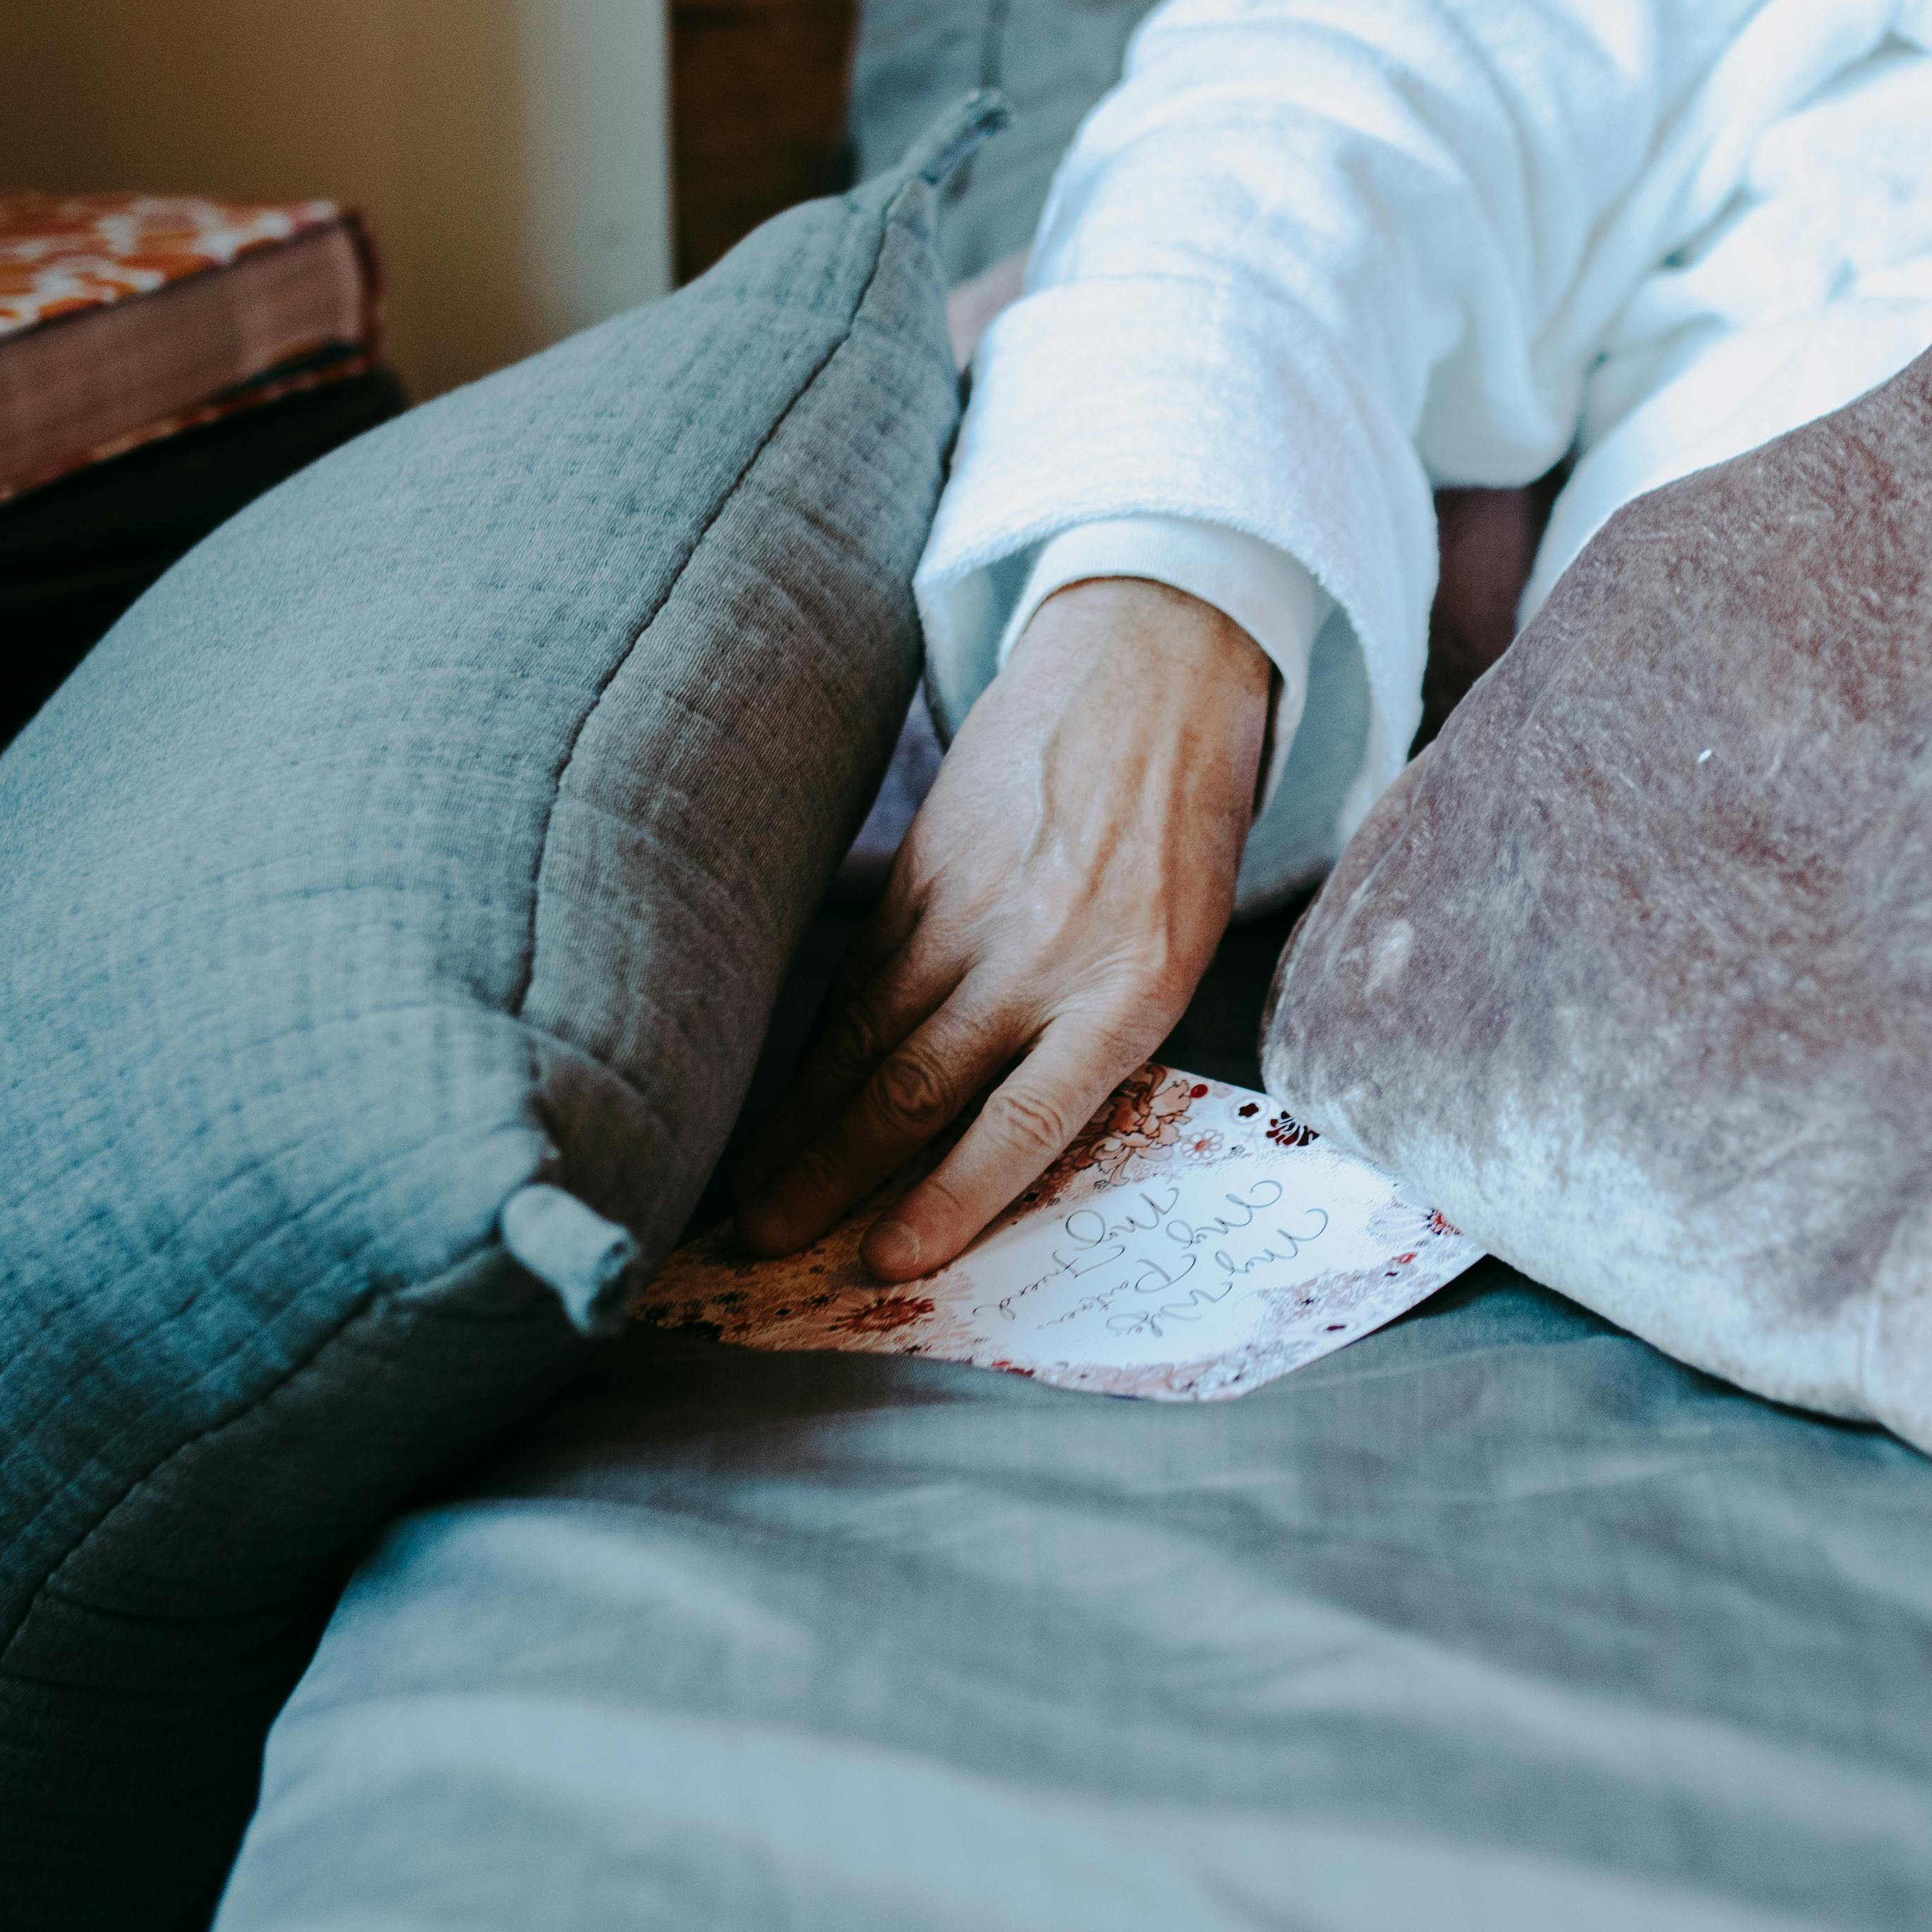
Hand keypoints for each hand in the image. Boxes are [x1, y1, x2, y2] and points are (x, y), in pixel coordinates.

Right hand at [734, 578, 1268, 1279]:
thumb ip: (1099, 1036)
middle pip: (915, 1084)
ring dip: (801, 1118)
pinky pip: (863, 969)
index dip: (951, 1194)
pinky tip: (785, 1087)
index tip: (888, 1260)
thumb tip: (1002, 1135)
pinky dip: (818, 1038)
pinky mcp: (925, 864)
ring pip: (867, 1031)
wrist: (1150, 670)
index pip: (1025, 1117)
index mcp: (1130, 988)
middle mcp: (1042, 953)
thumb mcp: (1179, 947)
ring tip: (750, 1188)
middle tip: (764, 1241)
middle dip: (831, 1173)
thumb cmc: (1181, 833)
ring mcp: (972, 905)